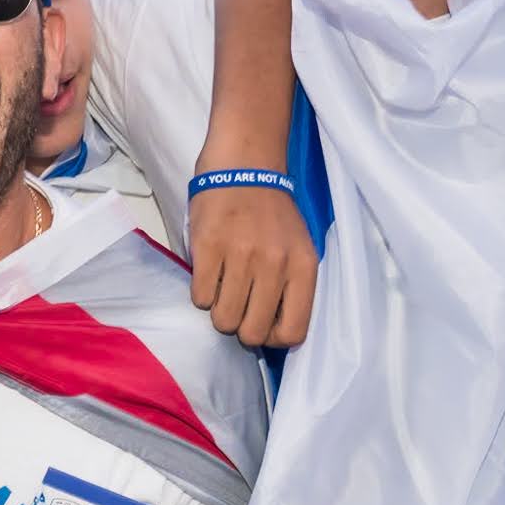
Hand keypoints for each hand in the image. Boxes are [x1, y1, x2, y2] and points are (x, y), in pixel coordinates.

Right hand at [189, 184, 314, 348]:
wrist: (244, 167)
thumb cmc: (271, 213)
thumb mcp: (297, 249)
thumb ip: (291, 287)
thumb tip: (271, 330)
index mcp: (303, 268)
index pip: (293, 333)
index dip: (272, 338)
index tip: (262, 322)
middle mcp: (275, 265)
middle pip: (252, 333)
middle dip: (241, 327)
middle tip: (237, 307)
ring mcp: (240, 256)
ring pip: (223, 320)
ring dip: (219, 311)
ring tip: (222, 289)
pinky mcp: (208, 248)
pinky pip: (201, 298)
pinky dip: (202, 293)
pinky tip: (209, 274)